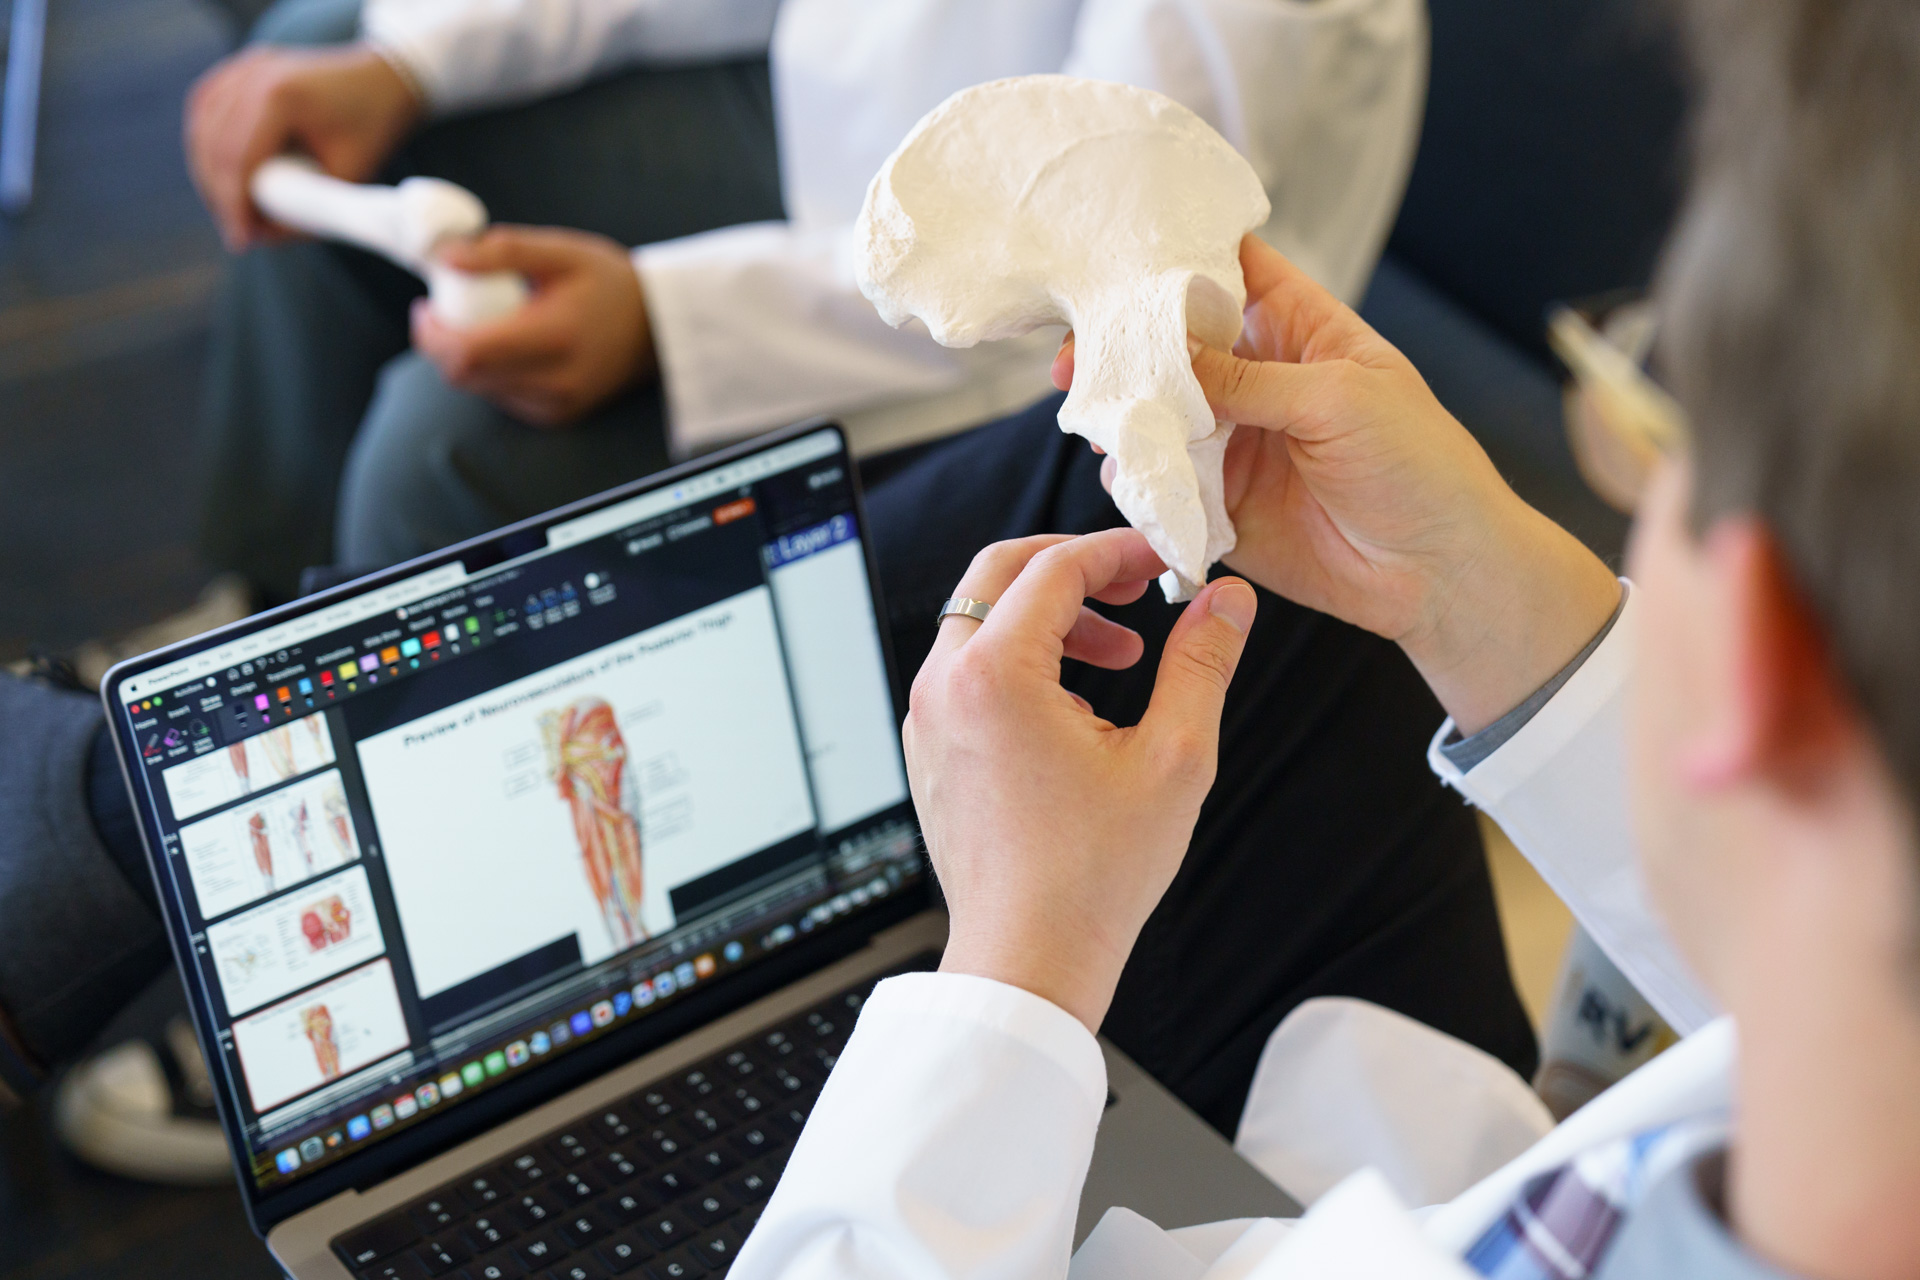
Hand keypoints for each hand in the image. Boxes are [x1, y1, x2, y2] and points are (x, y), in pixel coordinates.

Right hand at [186, 43, 423, 250]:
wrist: (383, 77)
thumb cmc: (370, 128)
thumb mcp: (349, 175)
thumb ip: (309, 209)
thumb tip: (260, 238)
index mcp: (280, 96)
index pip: (239, 159)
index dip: (234, 205)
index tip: (240, 241)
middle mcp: (253, 74)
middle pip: (213, 145)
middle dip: (219, 195)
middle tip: (236, 233)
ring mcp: (243, 66)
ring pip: (202, 126)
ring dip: (208, 172)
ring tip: (231, 212)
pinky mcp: (240, 68)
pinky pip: (207, 109)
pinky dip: (208, 144)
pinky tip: (220, 176)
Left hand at [412, 226, 656, 426]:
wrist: (657, 327)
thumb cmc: (609, 283)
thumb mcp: (561, 251)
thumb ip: (503, 251)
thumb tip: (446, 258)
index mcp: (554, 337)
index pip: (465, 353)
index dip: (430, 333)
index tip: (427, 305)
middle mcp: (554, 381)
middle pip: (463, 377)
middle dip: (440, 345)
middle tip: (446, 311)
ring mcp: (556, 405)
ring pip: (478, 389)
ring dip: (464, 359)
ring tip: (484, 324)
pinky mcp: (556, 416)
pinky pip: (500, 398)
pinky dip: (490, 373)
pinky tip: (507, 346)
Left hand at [904, 529, 1256, 1029]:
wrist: (1028, 958)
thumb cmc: (1092, 875)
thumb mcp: (1174, 758)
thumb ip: (1202, 663)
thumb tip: (1227, 601)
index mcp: (994, 674)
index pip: (1054, 567)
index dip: (1118, 551)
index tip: (1164, 561)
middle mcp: (943, 686)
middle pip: (998, 574)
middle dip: (1073, 568)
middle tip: (1135, 586)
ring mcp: (927, 720)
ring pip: (981, 622)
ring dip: (1050, 618)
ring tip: (1121, 656)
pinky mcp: (929, 750)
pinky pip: (967, 672)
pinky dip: (1020, 661)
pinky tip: (1077, 706)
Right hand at [1052, 237, 1619, 733]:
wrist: (1440, 572)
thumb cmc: (1420, 465)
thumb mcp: (1339, 398)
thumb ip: (1248, 377)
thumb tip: (1167, 356)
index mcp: (1299, 330)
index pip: (1230, 270)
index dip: (1177, 256)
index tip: (1118, 255)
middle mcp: (1258, 380)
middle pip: (1174, 344)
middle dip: (1124, 345)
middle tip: (1078, 357)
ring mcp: (1235, 443)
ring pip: (1157, 414)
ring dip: (1124, 414)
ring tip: (1098, 419)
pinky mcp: (1220, 506)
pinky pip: (1164, 485)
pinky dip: (1138, 480)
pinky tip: (1125, 473)